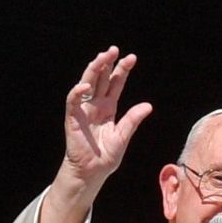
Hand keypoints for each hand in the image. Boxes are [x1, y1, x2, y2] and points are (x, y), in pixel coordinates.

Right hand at [59, 46, 152, 187]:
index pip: (115, 83)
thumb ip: (132, 120)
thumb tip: (148, 106)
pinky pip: (73, 101)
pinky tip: (85, 86)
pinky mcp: (73, 118)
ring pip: (87, 83)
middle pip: (101, 78)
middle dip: (107, 63)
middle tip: (114, 50)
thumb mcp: (123, 137)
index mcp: (109, 107)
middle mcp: (96, 105)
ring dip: (93, 70)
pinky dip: (77, 92)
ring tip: (102, 58)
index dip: (122, 70)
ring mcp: (84, 110)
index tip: (131, 58)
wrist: (92, 172)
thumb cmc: (106, 156)